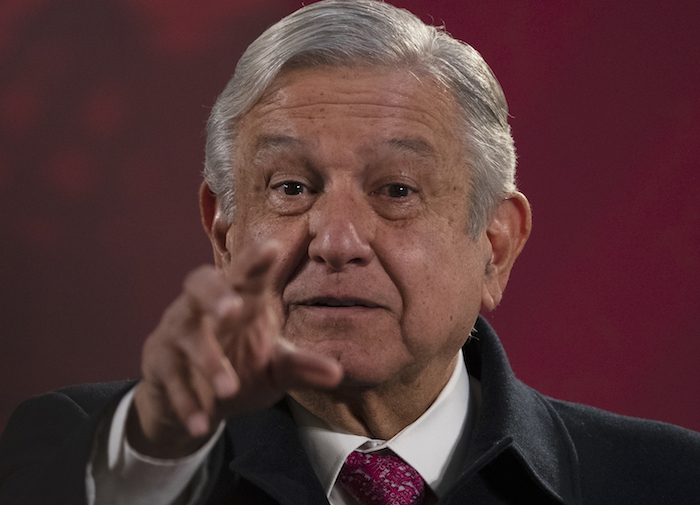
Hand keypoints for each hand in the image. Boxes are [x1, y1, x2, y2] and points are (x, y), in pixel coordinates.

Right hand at [127, 241, 342, 457]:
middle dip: (216, 293)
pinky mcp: (159, 361)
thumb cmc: (242, 365)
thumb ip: (301, 367)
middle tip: (233, 308)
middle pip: (201, 283)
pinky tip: (202, 423)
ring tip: (229, 389)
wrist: (196, 400)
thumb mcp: (275, 368)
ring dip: (207, 359)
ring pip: (186, 333)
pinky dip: (186, 400)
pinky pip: (169, 376)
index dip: (256, 259)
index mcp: (241, 298)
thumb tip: (337, 373)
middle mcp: (205, 307)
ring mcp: (178, 331)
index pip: (247, 272)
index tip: (272, 246)